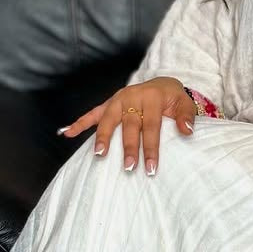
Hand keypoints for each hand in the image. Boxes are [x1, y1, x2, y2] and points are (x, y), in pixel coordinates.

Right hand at [57, 77, 195, 175]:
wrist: (162, 83)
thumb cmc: (173, 98)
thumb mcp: (185, 103)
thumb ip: (187, 116)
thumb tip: (187, 131)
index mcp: (152, 97)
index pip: (151, 127)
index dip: (151, 148)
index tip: (151, 168)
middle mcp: (132, 96)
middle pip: (129, 125)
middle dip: (129, 147)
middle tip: (129, 167)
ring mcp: (118, 99)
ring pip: (108, 119)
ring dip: (102, 136)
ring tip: (99, 155)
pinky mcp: (109, 103)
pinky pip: (93, 113)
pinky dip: (79, 123)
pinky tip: (66, 133)